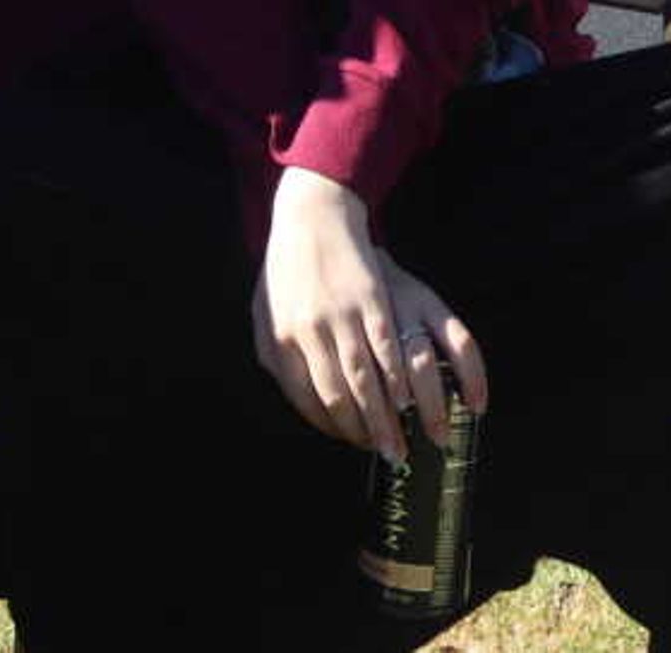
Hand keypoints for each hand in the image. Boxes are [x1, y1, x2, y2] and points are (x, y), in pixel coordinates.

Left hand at [252, 169, 488, 461]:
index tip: (349, 440)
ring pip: (365, 380)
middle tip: (383, 453)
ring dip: (384, 418)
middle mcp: (309, 332)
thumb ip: (274, 356)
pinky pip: (387, 349)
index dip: (331, 426)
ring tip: (399, 441)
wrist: (312, 217)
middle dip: (363, 432)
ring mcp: (341, 316)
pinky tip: (407, 401)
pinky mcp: (371, 300)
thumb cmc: (286, 270)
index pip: (306, 399)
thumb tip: (292, 395)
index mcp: (281, 339)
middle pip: (338, 397)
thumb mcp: (263, 312)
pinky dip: (397, 381)